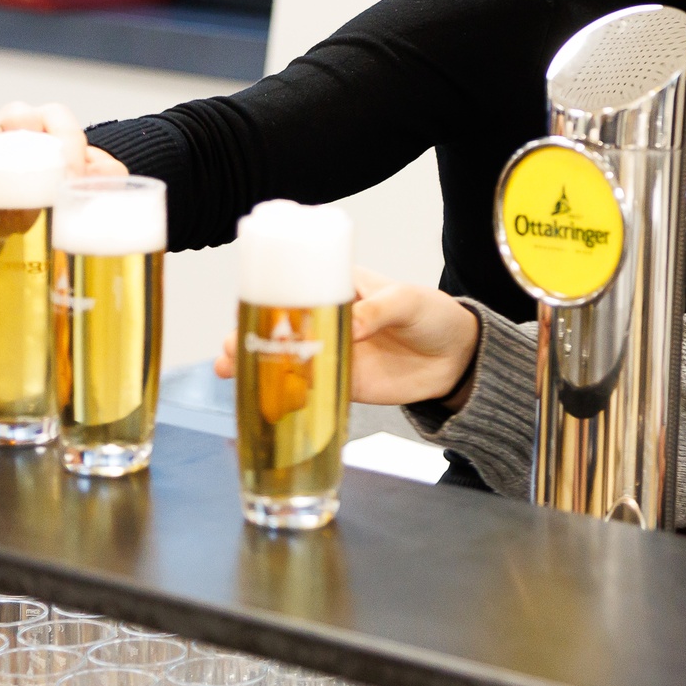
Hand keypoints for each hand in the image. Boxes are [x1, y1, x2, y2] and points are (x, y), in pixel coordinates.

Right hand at [0, 102, 126, 200]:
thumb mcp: (99, 184)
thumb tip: (99, 174)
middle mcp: (18, 125)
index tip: (72, 178)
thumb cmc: (72, 192)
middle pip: (17, 115)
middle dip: (25, 137)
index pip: (59, 119)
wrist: (42, 215)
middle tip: (32, 172)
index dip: (67, 145)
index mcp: (53, 123)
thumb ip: (107, 176)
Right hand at [215, 271, 481, 406]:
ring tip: (230, 369)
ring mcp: (331, 352)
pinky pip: (305, 388)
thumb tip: (352, 326)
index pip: (294, 286)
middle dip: (246, 334)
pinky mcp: (341, 383)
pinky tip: (260, 399)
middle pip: (277, 325)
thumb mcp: (407, 301)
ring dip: (254, 363)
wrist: (457, 358)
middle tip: (228, 346)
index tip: (241, 307)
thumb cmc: (433, 314)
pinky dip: (282, 393)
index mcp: (339, 287)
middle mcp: (327, 319)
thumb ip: (379, 310)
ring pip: (283, 357)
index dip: (264, 295)